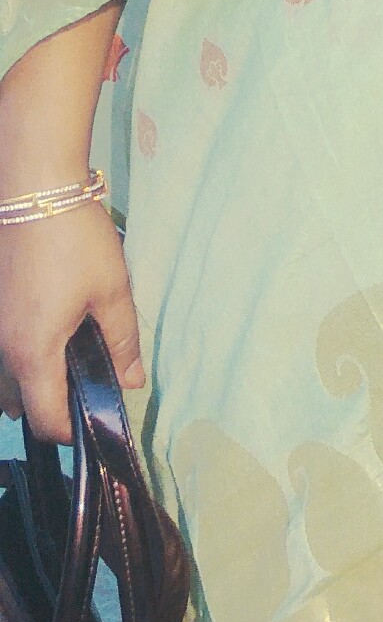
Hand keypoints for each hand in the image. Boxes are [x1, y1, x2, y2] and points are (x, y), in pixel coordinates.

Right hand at [0, 201, 144, 442]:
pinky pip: (4, 353)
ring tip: (71, 364)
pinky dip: (22, 359)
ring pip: (7, 380)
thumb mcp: (112, 291)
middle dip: (53, 409)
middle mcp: (4, 351)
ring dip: (34, 384)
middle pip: (22, 405)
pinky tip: (50, 337)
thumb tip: (131, 383)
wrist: (36, 191)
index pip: (47, 421)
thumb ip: (123, 342)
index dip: (74, 430)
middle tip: (90, 387)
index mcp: (34, 355)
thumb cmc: (77, 242)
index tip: (99, 417)